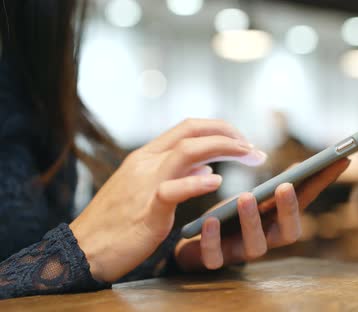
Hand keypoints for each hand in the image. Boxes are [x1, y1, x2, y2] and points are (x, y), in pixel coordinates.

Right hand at [70, 119, 264, 281]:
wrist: (83, 248)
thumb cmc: (117, 221)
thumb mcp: (146, 189)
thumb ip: (175, 173)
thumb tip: (206, 164)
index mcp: (146, 156)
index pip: (188, 127)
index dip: (220, 128)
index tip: (242, 140)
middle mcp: (146, 162)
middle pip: (191, 130)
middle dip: (228, 132)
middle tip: (253, 147)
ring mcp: (145, 183)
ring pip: (186, 150)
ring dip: (223, 148)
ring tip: (248, 155)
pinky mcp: (147, 210)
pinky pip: (173, 190)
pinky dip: (196, 182)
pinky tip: (216, 181)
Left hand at [174, 158, 350, 270]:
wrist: (191, 242)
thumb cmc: (229, 217)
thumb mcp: (254, 199)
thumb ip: (275, 187)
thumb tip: (302, 165)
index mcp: (278, 220)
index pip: (307, 201)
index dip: (323, 183)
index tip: (339, 160)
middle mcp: (266, 239)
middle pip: (289, 233)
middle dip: (289, 210)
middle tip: (285, 185)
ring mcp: (241, 252)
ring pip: (255, 247)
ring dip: (252, 221)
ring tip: (246, 197)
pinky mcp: (214, 261)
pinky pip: (215, 257)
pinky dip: (213, 239)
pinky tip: (211, 220)